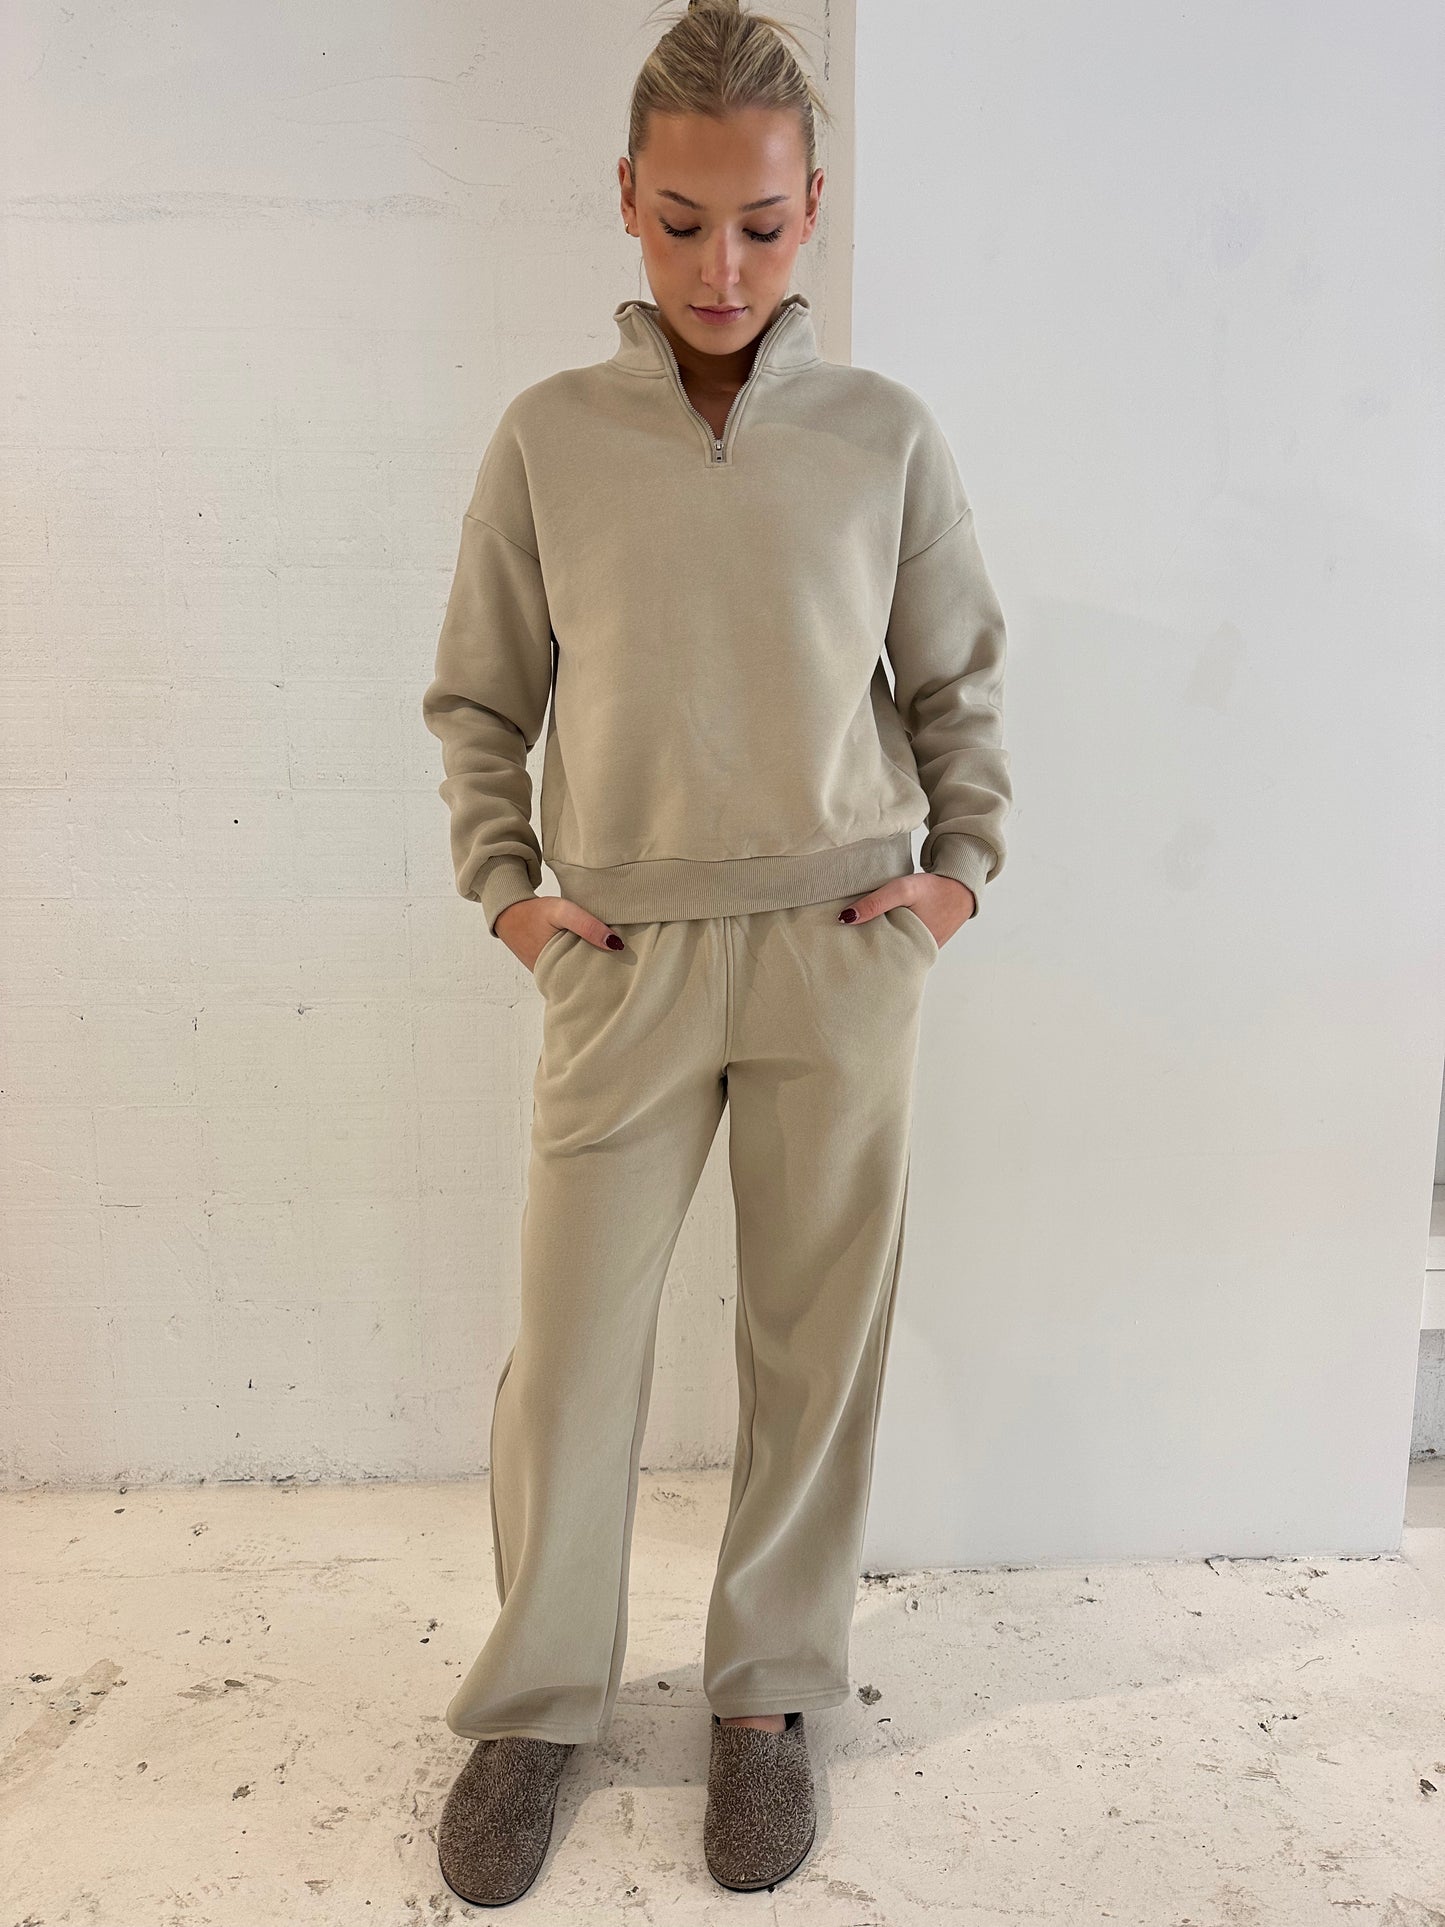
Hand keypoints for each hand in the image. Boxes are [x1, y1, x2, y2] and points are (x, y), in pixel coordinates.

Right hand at [496, 896, 624, 972]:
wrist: (508, 912)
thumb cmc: (535, 912)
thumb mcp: (563, 912)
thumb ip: (588, 926)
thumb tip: (616, 944)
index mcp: (557, 973)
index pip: (591, 984)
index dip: (609, 978)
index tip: (629, 970)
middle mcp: (553, 980)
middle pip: (586, 981)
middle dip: (603, 973)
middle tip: (627, 964)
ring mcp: (550, 975)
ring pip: (578, 975)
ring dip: (592, 966)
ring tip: (613, 958)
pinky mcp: (549, 968)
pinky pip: (570, 968)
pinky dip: (580, 961)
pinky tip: (593, 952)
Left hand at [836, 872, 975, 947]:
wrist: (961, 886)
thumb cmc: (933, 889)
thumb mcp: (902, 890)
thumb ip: (875, 902)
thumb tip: (845, 918)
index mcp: (912, 951)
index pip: (878, 959)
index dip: (860, 954)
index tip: (842, 948)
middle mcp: (917, 956)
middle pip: (884, 957)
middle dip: (866, 950)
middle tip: (844, 944)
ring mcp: (920, 951)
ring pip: (892, 950)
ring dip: (879, 942)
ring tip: (857, 937)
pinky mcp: (921, 943)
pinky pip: (901, 943)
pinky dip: (890, 936)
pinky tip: (878, 928)